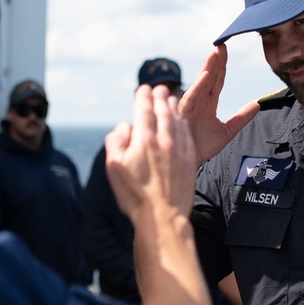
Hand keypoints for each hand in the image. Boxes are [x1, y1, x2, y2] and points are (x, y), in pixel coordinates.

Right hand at [105, 85, 195, 222]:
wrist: (162, 216)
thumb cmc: (134, 194)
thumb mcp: (114, 167)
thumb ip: (116, 141)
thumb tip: (124, 126)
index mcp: (144, 140)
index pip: (144, 110)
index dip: (143, 97)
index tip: (143, 89)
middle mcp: (164, 140)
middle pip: (163, 111)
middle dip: (160, 97)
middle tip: (159, 88)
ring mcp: (179, 149)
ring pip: (177, 120)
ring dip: (173, 107)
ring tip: (171, 99)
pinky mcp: (189, 159)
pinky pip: (187, 134)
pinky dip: (183, 122)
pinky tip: (181, 121)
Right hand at [178, 45, 258, 164]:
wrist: (189, 162)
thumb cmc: (203, 146)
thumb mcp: (227, 131)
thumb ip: (241, 118)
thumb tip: (258, 104)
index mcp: (208, 102)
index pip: (217, 80)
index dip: (222, 65)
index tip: (226, 49)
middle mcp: (198, 101)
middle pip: (209, 77)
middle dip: (215, 61)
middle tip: (222, 44)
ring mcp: (190, 105)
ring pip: (201, 83)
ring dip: (208, 68)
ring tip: (215, 53)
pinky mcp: (184, 114)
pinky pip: (191, 98)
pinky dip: (198, 86)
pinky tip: (205, 76)